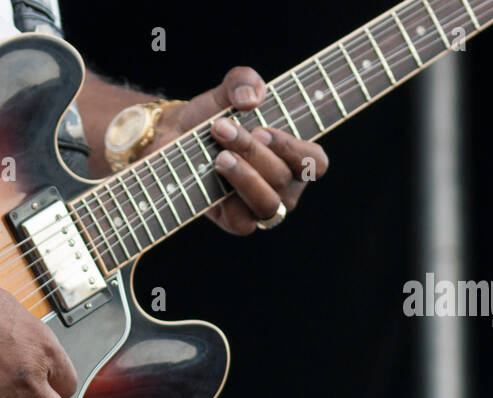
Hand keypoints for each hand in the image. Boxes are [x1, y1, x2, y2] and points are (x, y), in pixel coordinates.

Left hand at [155, 66, 329, 234]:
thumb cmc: (214, 116)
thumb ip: (244, 80)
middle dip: (252, 152)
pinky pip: (242, 221)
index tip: (262, 130)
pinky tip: (213, 177)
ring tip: (219, 157)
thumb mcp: (228, 90)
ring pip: (267, 202)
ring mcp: (262, 208)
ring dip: (244, 177)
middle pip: (282, 178)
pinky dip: (228, 199)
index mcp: (296, 158)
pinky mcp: (237, 222)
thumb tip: (251, 97)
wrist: (176, 139)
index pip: (316, 163)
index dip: (293, 149)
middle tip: (222, 129)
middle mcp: (286, 187)